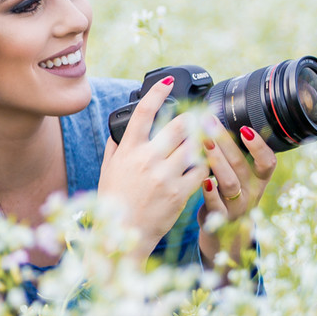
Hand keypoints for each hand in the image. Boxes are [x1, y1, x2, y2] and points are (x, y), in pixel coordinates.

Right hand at [95, 76, 206, 257]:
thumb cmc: (114, 201)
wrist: (122, 233)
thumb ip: (115, 148)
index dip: (157, 92)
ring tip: (208, 134)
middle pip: (178, 125)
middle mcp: (147, 159)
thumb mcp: (108, 170)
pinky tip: (206, 162)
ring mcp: (164, 175)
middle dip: (192, 116)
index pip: (144, 112)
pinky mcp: (179, 192)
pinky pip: (201, 170)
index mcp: (128, 150)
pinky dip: (205, 164)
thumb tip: (120, 131)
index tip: (168, 81)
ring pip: (194, 146)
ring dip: (203, 138)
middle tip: (201, 112)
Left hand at [196, 119, 276, 267]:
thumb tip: (216, 118)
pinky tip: (201, 178)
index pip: (267, 162)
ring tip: (203, 144)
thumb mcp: (240, 175)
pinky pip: (215, 204)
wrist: (225, 232)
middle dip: (225, 142)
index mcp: (258, 178)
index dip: (259, 146)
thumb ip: (234, 153)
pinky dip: (209, 191)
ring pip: (229, 182)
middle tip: (209, 123)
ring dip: (216, 161)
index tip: (245, 128)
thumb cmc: (229, 193)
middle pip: (242, 165)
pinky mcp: (219, 217)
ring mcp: (236, 205)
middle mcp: (250, 191)